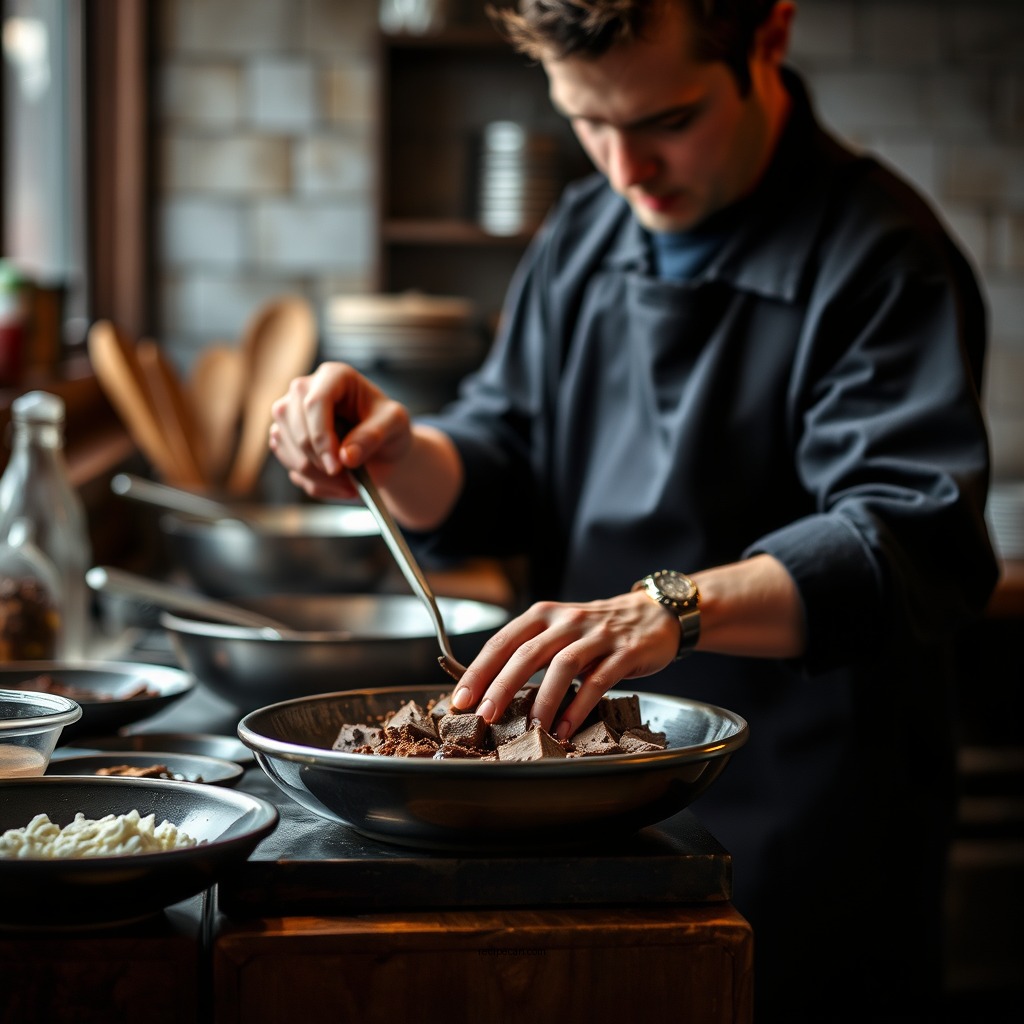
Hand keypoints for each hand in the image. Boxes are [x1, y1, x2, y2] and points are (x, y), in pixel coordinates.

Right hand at [268, 362, 411, 500]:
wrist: (383, 449)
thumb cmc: (389, 427)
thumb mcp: (395, 425)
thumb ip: (373, 436)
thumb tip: (346, 456)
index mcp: (334, 376)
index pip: (314, 402)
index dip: (321, 437)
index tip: (337, 466)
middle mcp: (305, 390)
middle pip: (292, 423)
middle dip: (318, 459)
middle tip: (347, 479)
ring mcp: (290, 413)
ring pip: (285, 444)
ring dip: (315, 473)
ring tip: (348, 484)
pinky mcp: (285, 436)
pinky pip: (287, 463)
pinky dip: (311, 481)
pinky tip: (337, 484)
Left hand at [449, 590, 680, 738]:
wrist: (654, 615)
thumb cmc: (597, 630)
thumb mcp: (560, 631)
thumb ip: (531, 652)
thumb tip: (489, 692)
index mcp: (544, 615)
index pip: (502, 641)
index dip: (478, 671)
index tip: (460, 700)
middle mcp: (567, 620)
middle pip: (527, 653)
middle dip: (502, 686)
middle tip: (484, 717)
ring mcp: (597, 634)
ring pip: (562, 666)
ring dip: (542, 700)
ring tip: (529, 730)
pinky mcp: (625, 651)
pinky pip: (598, 680)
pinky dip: (579, 705)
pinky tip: (565, 727)